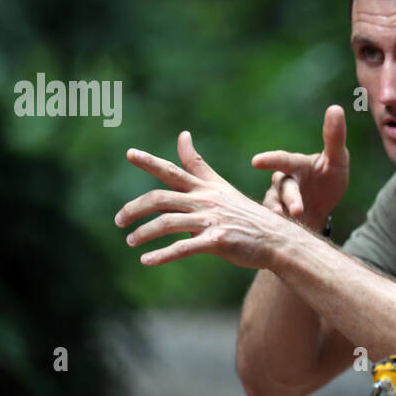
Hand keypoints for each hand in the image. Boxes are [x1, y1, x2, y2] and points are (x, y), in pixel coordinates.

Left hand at [116, 130, 293, 269]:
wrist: (276, 239)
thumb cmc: (246, 215)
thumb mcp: (221, 186)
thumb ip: (198, 165)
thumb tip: (182, 135)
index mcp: (206, 188)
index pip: (173, 170)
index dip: (150, 162)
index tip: (129, 153)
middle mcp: (206, 201)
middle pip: (160, 198)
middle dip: (134, 209)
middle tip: (119, 220)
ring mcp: (211, 221)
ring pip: (166, 223)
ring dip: (143, 233)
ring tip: (130, 241)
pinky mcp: (216, 242)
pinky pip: (182, 248)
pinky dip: (161, 256)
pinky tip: (146, 260)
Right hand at [251, 105, 349, 229]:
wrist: (322, 211)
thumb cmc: (328, 181)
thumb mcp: (337, 160)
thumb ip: (335, 137)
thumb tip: (336, 107)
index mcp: (296, 165)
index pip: (283, 160)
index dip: (270, 160)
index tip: (256, 161)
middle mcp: (283, 182)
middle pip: (283, 188)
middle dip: (290, 199)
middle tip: (297, 210)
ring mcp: (278, 202)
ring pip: (276, 206)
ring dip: (284, 214)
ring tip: (295, 220)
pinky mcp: (277, 221)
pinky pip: (273, 224)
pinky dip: (278, 227)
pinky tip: (285, 233)